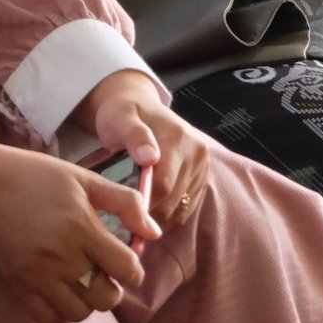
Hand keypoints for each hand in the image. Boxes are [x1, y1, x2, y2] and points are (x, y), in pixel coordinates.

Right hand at [0, 142, 155, 322]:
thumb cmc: (36, 176)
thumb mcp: (83, 178)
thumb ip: (124, 202)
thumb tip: (155, 232)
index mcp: (81, 226)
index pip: (127, 269)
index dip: (134, 269)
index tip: (125, 261)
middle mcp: (61, 255)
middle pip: (107, 297)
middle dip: (113, 287)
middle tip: (102, 270)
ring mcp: (37, 275)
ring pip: (80, 312)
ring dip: (87, 300)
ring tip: (80, 279)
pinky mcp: (17, 286)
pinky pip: (49, 318)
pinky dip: (60, 310)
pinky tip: (59, 289)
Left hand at [78, 70, 210, 227]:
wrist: (139, 106)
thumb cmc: (123, 114)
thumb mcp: (119, 117)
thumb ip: (133, 135)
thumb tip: (150, 158)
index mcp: (178, 137)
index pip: (163, 184)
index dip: (142, 202)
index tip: (123, 207)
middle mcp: (197, 152)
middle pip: (173, 199)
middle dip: (148, 211)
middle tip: (126, 212)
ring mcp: (202, 167)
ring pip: (181, 208)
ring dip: (159, 216)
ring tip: (136, 210)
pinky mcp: (202, 179)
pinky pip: (187, 209)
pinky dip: (169, 215)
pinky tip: (151, 209)